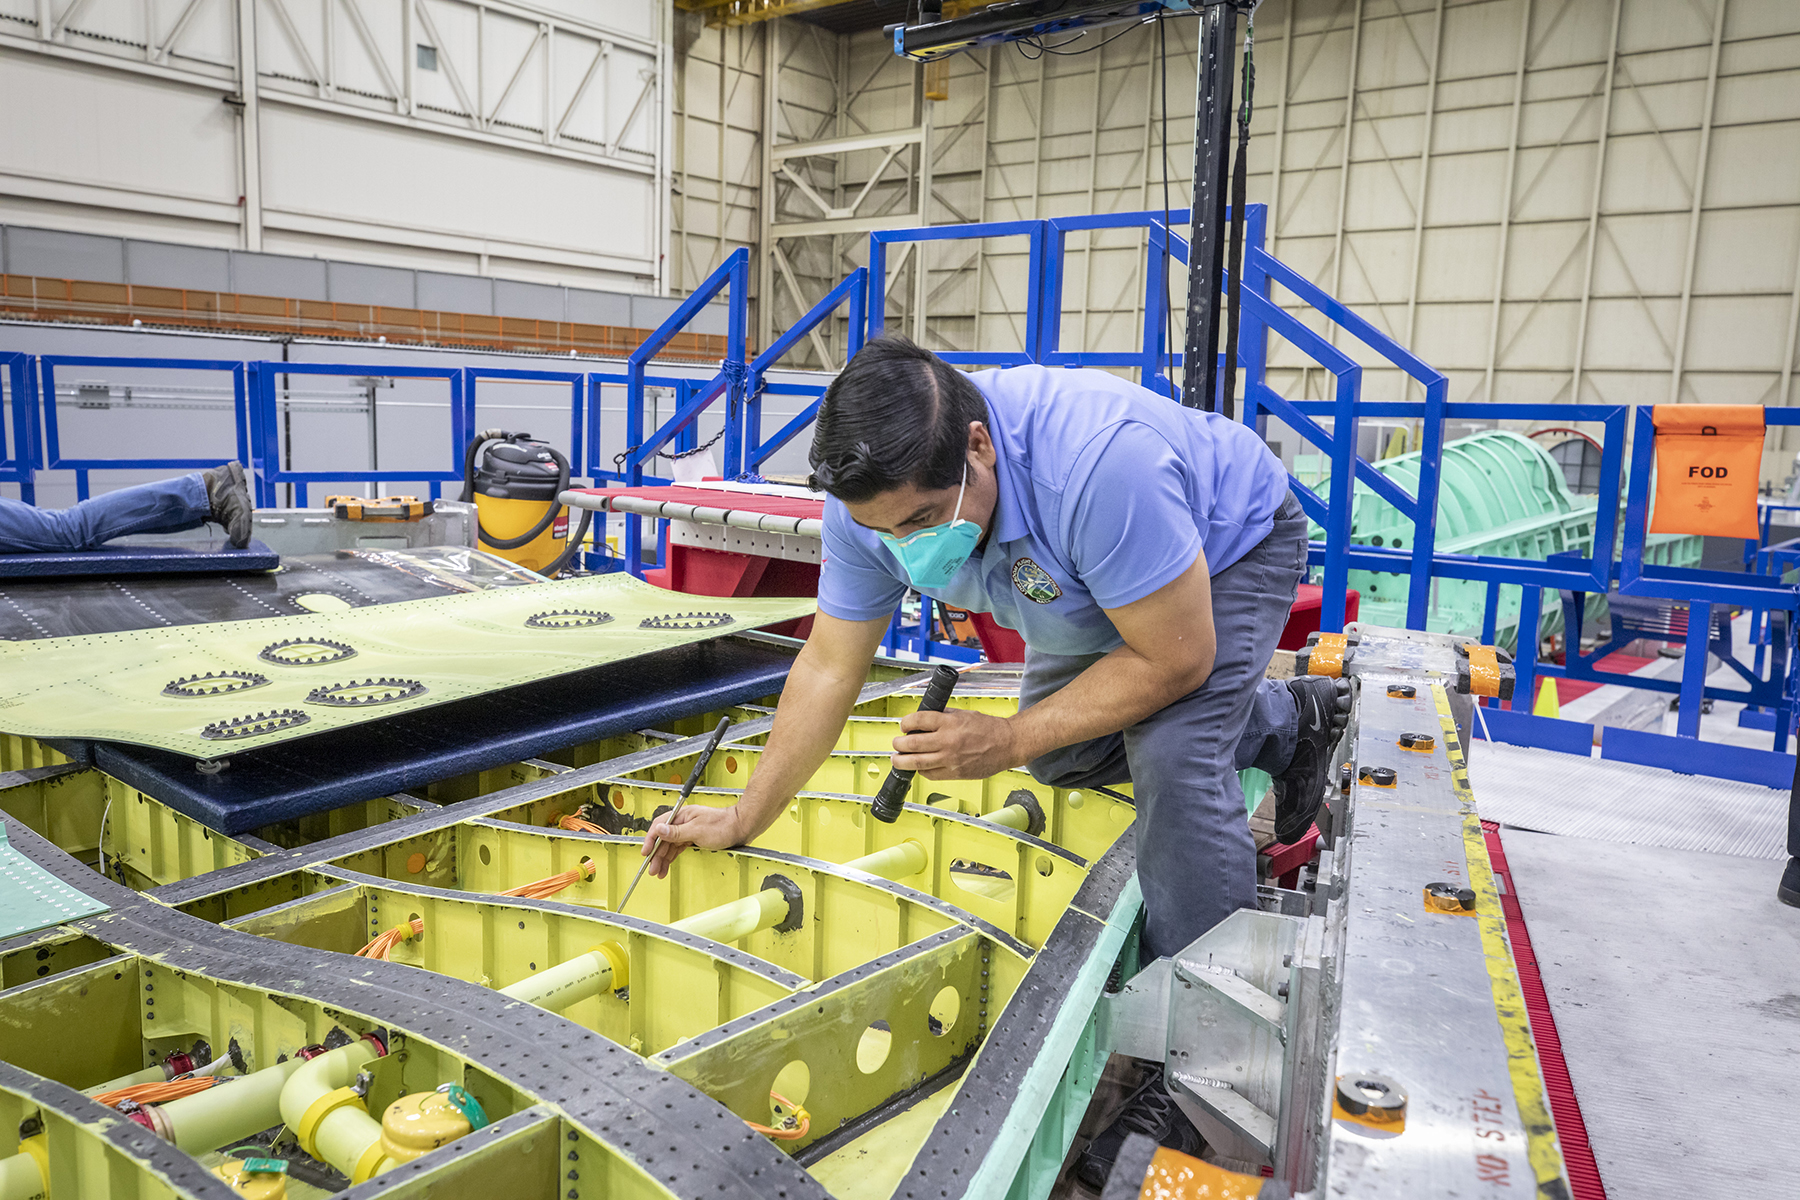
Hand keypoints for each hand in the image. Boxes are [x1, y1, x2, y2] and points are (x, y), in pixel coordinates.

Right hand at [642, 803, 745, 878]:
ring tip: (658, 872)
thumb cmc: (724, 825)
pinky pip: (678, 847)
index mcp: (681, 815)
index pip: (659, 826)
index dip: (650, 840)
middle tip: (652, 869)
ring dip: (663, 858)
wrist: (741, 827)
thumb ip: (676, 832)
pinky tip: (667, 864)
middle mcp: (683, 821)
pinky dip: (672, 857)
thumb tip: (659, 830)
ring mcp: (688, 829)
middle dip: (656, 855)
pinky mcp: (693, 837)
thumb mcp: (697, 830)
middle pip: (663, 838)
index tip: (645, 853)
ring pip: (670, 845)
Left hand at [891, 708, 1023, 779]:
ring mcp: (950, 759)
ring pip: (916, 763)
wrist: (1008, 744)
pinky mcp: (955, 773)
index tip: (903, 726)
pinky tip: (919, 766)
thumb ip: (943, 716)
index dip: (905, 723)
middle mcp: (948, 741)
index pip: (917, 720)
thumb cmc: (989, 729)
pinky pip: (930, 775)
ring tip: (897, 759)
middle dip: (898, 744)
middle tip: (896, 743)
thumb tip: (923, 720)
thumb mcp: (964, 714)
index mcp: (949, 722)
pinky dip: (920, 771)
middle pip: (911, 744)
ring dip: (901, 761)